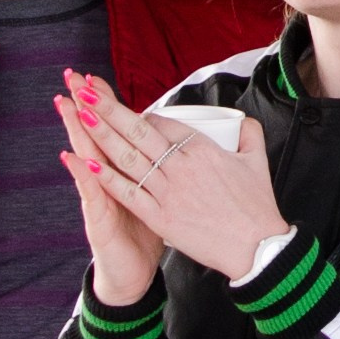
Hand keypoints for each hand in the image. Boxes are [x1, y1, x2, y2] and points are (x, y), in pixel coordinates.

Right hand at [55, 76, 165, 301]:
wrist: (132, 274)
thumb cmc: (144, 234)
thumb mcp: (155, 198)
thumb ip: (161, 173)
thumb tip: (178, 148)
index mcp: (124, 172)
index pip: (114, 133)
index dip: (106, 106)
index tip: (98, 80)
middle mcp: (106, 181)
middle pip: (96, 137)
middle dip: (85, 107)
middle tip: (73, 77)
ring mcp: (100, 199)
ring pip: (86, 159)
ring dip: (75, 132)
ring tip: (65, 105)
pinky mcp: (98, 221)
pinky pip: (90, 196)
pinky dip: (81, 176)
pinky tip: (71, 157)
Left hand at [65, 77, 285, 283]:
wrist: (256, 248)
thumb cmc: (256, 208)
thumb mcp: (257, 161)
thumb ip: (249, 133)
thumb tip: (242, 120)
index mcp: (202, 149)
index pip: (164, 123)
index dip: (142, 115)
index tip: (128, 113)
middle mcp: (180, 166)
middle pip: (138, 131)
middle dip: (110, 108)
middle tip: (88, 90)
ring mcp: (168, 192)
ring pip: (128, 157)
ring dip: (102, 133)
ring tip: (82, 112)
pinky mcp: (160, 218)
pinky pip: (128, 194)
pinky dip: (107, 178)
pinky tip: (88, 163)